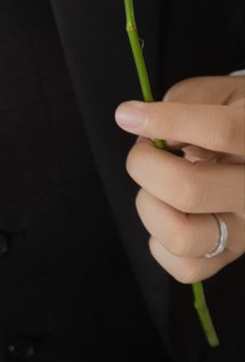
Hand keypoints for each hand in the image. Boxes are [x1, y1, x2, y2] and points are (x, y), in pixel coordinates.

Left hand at [116, 76, 244, 282]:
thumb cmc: (233, 115)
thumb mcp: (218, 94)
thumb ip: (187, 104)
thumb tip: (154, 133)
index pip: (220, 132)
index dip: (165, 121)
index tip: (128, 115)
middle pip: (189, 190)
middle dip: (145, 165)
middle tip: (144, 150)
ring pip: (182, 236)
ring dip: (149, 206)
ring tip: (156, 185)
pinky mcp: (231, 255)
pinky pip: (185, 267)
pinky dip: (159, 242)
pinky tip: (166, 212)